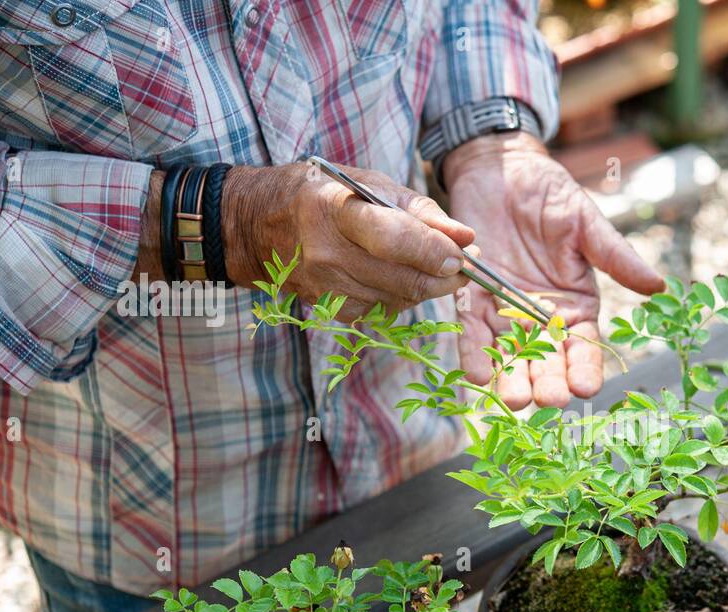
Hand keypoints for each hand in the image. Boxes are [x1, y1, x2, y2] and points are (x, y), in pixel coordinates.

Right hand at [223, 162, 475, 320]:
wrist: (260, 226)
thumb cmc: (325, 195)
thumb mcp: (370, 183)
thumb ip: (422, 211)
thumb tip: (467, 237)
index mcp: (336, 210)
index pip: (395, 239)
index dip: (435, 252)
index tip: (463, 254)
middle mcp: (327, 253)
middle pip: (404, 279)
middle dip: (445, 277)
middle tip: (463, 266)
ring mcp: (327, 287)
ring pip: (400, 299)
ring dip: (426, 287)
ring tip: (431, 267)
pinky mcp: (331, 310)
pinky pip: (384, 311)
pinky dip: (401, 298)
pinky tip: (396, 278)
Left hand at [443, 133, 663, 408]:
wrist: (500, 168)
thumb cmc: (550, 194)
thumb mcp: (586, 223)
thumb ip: (615, 256)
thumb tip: (658, 287)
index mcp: (576, 305)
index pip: (583, 346)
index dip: (585, 367)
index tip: (586, 388)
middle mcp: (541, 318)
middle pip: (546, 359)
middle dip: (547, 382)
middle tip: (548, 400)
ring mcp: (505, 312)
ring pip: (510, 355)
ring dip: (511, 379)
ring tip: (513, 401)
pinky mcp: (472, 299)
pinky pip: (472, 332)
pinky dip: (474, 354)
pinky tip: (476, 376)